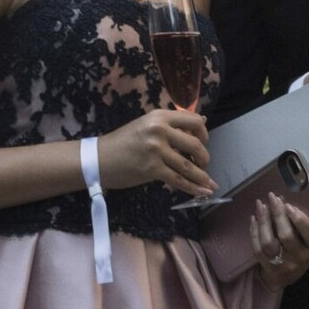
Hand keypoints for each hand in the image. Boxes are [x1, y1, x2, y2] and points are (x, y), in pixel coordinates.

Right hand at [98, 108, 217, 197]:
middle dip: (204, 158)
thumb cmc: (123, 142)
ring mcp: (156, 150)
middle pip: (196, 144)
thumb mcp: (147, 125)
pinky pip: (178, 180)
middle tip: (202, 165)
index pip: (194, 121)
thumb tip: (204, 120)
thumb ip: (174, 125)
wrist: (99, 159)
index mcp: (160, 116)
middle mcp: (160, 130)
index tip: (202, 143)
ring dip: (202, 176)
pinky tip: (202, 191)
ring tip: (208, 183)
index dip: (204, 134)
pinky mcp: (152, 169)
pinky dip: (193, 188)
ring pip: (189, 165)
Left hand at [250, 192, 308, 289]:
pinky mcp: (267, 266)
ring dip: (263, 221)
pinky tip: (254, 218)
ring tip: (261, 205)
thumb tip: (283, 198)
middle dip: (278, 214)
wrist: (285, 276)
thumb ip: (300, 222)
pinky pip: (257, 247)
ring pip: (269, 242)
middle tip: (272, 197)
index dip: (301, 220)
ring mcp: (282, 263)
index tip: (290, 206)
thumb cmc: (298, 249)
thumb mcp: (306, 238)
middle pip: (287, 236)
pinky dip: (254, 231)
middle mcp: (299, 257)